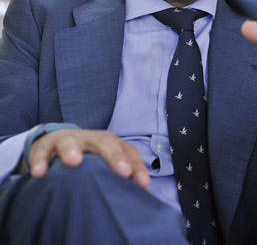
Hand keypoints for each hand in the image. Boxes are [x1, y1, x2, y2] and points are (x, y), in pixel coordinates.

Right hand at [22, 129, 149, 188]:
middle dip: (115, 155)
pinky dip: (40, 161)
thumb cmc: (88, 157)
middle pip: (105, 141)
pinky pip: (42, 152)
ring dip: (72, 150)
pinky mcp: (45, 146)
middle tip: (123, 171)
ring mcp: (68, 140)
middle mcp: (91, 139)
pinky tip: (39, 173)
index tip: (143, 183)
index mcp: (109, 143)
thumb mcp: (105, 162)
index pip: (127, 150)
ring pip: (70, 141)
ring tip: (74, 162)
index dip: (136, 165)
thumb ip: (120, 174)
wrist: (56, 142)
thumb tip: (141, 192)